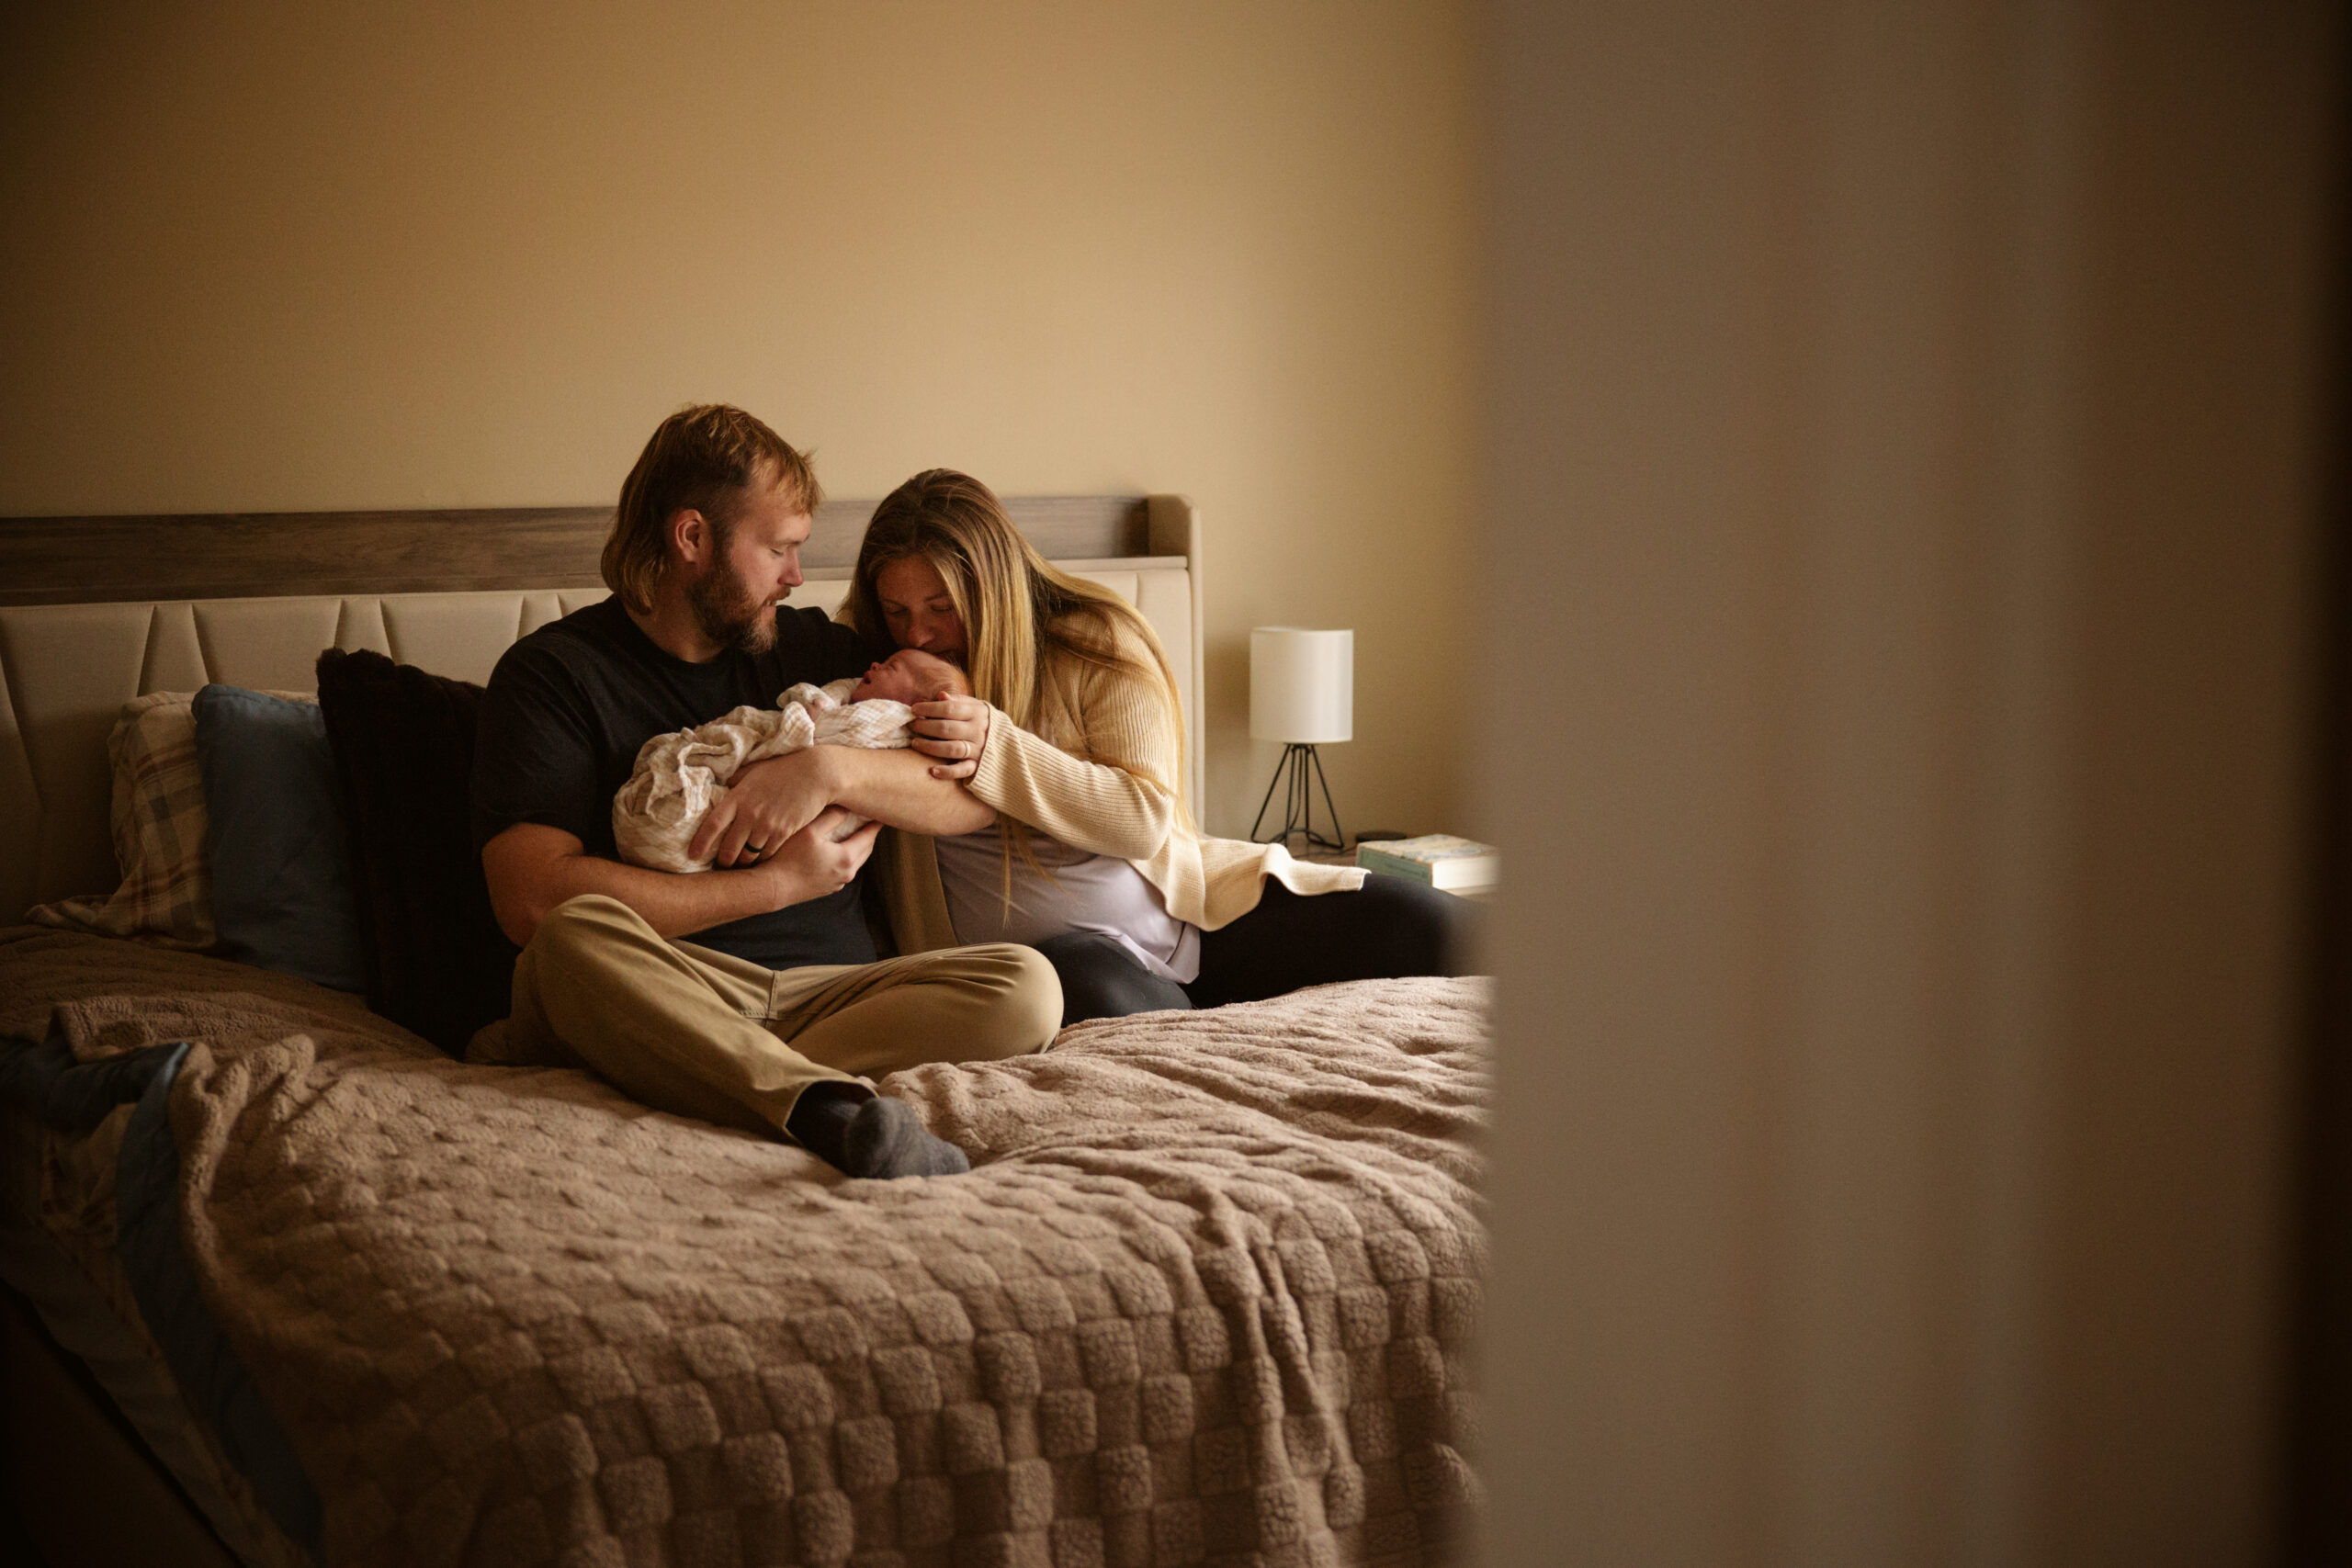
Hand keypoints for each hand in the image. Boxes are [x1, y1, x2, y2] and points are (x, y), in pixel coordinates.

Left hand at [691, 750, 836, 867]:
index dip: (700, 843)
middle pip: (728, 848)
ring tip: (739, 865)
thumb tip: (722, 786)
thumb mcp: (754, 770)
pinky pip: (767, 854)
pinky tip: (760, 859)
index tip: (693, 855)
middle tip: (720, 865)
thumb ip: (736, 781)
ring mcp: (767, 824)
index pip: (712, 824)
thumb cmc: (784, 769)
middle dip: (723, 861)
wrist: (816, 773)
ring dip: (742, 863)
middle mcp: (750, 813)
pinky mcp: (784, 832)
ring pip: (748, 855)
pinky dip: (761, 859)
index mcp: (738, 797)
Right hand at [761, 810, 878, 905]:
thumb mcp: (810, 831)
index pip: (869, 837)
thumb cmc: (788, 857)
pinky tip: (837, 851)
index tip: (881, 814)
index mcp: (847, 858)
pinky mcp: (826, 889)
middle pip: (865, 850)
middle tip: (871, 822)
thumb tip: (847, 807)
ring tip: (857, 834)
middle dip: (869, 835)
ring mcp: (837, 883)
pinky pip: (844, 870)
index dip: (875, 824)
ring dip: (858, 848)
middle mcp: (847, 873)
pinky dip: (847, 858)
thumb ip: (831, 817)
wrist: (772, 888)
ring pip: (855, 862)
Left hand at [909, 693, 991, 780]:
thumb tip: (940, 695)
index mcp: (977, 713)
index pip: (950, 708)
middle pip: (947, 728)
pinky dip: (947, 772)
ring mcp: (979, 750)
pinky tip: (932, 770)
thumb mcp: (975, 707)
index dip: (929, 708)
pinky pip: (962, 770)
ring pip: (952, 749)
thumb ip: (958, 701)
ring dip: (931, 747)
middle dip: (925, 727)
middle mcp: (978, 731)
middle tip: (912, 726)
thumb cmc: (983, 723)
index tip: (914, 709)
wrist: (1010, 746)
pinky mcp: (978, 767)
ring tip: (915, 743)